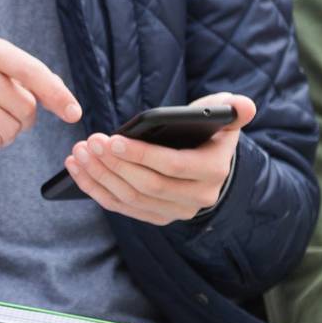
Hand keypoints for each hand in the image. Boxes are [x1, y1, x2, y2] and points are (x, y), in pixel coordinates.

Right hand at [0, 35, 83, 160]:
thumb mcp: (3, 76)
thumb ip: (36, 83)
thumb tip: (69, 106)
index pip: (31, 71)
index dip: (56, 94)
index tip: (74, 114)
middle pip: (25, 106)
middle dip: (22, 120)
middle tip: (1, 114)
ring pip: (9, 129)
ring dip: (5, 135)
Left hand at [62, 93, 256, 224]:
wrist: (208, 164)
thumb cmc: (210, 133)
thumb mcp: (225, 118)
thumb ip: (234, 109)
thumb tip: (244, 106)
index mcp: (214, 171)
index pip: (174, 166)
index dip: (141, 155)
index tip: (113, 139)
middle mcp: (197, 198)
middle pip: (148, 186)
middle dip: (114, 164)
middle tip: (90, 142)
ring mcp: (176, 212)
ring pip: (131, 198)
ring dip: (100, 176)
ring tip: (79, 152)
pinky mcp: (156, 217)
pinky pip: (120, 207)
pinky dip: (95, 189)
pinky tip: (77, 169)